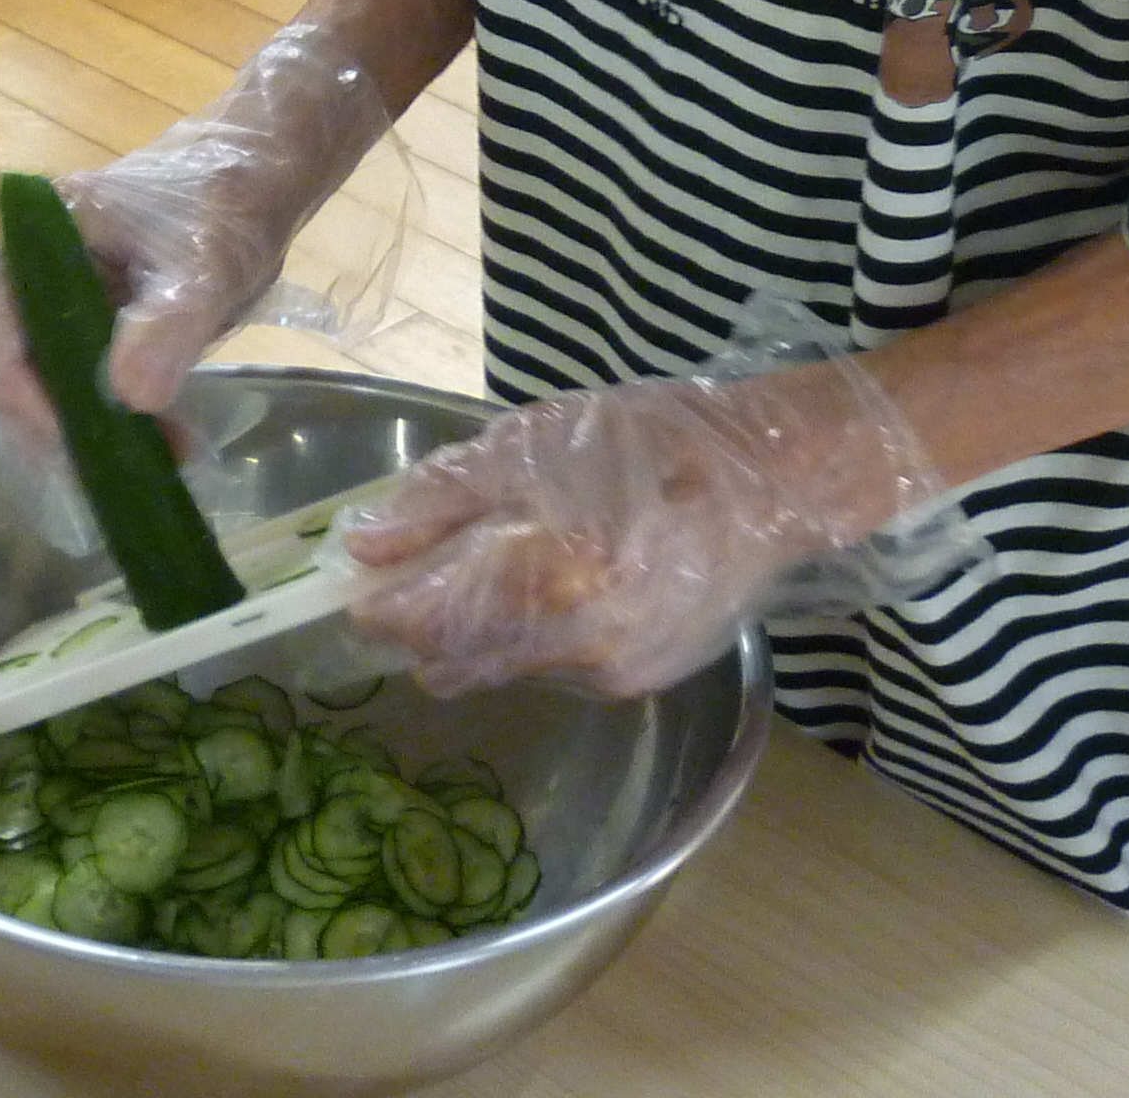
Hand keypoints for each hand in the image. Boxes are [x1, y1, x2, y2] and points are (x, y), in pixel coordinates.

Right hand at [0, 21, 392, 519]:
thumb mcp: (203, 266)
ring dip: (82, 426)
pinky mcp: (96, 320)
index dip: (14, 389)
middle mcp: (35, 268)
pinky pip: (83, 377)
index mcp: (38, 236)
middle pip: (7, 358)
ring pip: (44, 375)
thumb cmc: (227, 203)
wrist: (263, 175)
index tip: (61, 439)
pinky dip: (111, 417)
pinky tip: (159, 445)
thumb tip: (126, 397)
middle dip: (44, 420)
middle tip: (94, 470)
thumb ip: (165, 325)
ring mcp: (64, 296)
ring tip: (140, 465)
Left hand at [343, 355, 950, 698]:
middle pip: (453, 659)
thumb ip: (444, 498)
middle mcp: (578, 647)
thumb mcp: (534, 444)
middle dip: (423, 620)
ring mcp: (611, 675)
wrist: (774, 479)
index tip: (354, 579)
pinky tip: (569, 579)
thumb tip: (363, 543)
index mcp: (551, 578)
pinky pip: (553, 668)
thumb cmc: (649, 443)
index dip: (379, 603)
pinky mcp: (638, 684)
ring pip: (501, 666)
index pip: (426, 621)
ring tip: (514, 554)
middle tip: (425, 563)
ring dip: (481, 625)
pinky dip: (537, 631)